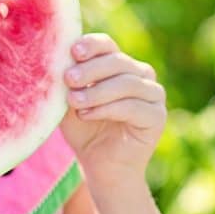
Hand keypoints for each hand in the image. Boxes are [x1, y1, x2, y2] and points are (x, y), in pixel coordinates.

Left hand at [60, 33, 166, 188]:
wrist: (101, 167)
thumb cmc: (85, 131)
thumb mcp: (70, 102)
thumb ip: (68, 82)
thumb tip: (57, 59)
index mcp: (120, 65)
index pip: (107, 46)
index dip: (91, 46)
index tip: (73, 51)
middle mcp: (141, 75)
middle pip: (118, 61)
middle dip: (91, 70)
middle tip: (68, 78)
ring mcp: (153, 95)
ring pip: (126, 83)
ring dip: (97, 92)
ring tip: (74, 102)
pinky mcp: (157, 116)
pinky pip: (133, 106)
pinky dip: (107, 109)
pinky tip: (86, 115)